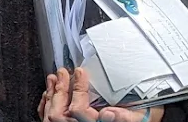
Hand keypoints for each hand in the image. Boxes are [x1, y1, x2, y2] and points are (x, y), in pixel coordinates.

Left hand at [38, 68, 163, 121]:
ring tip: (53, 78)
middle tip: (62, 71)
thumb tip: (109, 114)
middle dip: (59, 90)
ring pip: (53, 117)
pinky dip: (46, 105)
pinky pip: (51, 119)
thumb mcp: (141, 115)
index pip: (78, 111)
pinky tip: (48, 93)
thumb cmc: (141, 116)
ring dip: (51, 95)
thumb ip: (127, 116)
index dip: (77, 89)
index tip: (80, 72)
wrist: (138, 118)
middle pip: (60, 115)